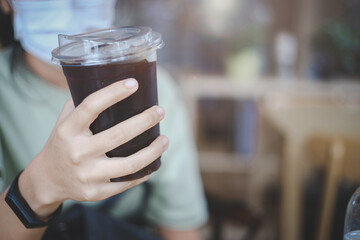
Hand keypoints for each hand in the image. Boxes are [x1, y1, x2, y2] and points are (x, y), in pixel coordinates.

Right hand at [18, 78, 168, 218]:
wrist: (47, 180)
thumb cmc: (61, 144)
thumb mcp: (63, 122)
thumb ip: (80, 103)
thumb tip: (106, 82)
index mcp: (67, 130)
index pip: (91, 106)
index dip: (113, 93)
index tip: (134, 84)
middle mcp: (77, 152)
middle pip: (118, 135)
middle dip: (145, 121)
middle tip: (160, 111)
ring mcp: (87, 175)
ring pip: (129, 164)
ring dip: (152, 151)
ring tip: (165, 140)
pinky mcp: (96, 193)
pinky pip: (126, 182)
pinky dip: (144, 171)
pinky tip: (154, 162)